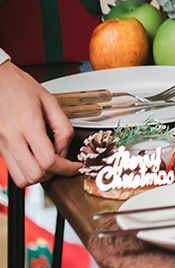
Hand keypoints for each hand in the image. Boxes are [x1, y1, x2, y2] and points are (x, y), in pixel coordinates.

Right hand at [0, 61, 78, 186]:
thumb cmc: (21, 88)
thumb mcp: (49, 101)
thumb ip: (62, 126)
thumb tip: (65, 148)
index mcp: (28, 122)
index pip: (48, 159)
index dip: (65, 167)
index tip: (75, 166)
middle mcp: (12, 137)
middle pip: (34, 174)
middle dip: (52, 174)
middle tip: (62, 165)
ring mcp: (2, 146)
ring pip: (21, 179)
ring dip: (38, 176)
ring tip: (48, 163)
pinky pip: (13, 172)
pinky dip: (27, 172)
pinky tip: (36, 160)